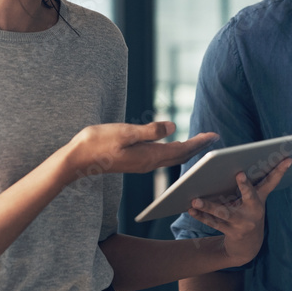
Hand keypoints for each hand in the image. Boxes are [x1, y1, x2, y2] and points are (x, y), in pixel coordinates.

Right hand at [65, 121, 218, 179]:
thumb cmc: (98, 142)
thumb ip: (149, 131)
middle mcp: (148, 163)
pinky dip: (174, 150)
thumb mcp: (124, 132)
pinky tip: (175, 145)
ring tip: (200, 141)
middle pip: (180, 155)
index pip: (181, 150)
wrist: (78, 158)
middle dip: (198, 147)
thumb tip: (173, 126)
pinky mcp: (135, 161)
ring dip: (187, 149)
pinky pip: (161, 157)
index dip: (199, 143)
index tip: (214, 136)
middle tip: (213, 138)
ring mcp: (141, 164)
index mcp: (148, 156)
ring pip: (171, 157)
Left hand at [187, 158, 291, 267]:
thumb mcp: (253, 202)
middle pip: (250, 196)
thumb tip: (238, 166)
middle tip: (239, 174)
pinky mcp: (233, 232)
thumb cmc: (247, 215)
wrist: (248, 247)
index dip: (280, 170)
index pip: (272, 182)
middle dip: (245, 186)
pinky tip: (191, 209)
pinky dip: (202, 216)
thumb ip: (250, 186)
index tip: (287, 159)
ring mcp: (244, 223)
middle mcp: (255, 211)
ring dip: (208, 206)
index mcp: (260, 199)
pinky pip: (215, 223)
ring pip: (224, 212)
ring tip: (195, 200)